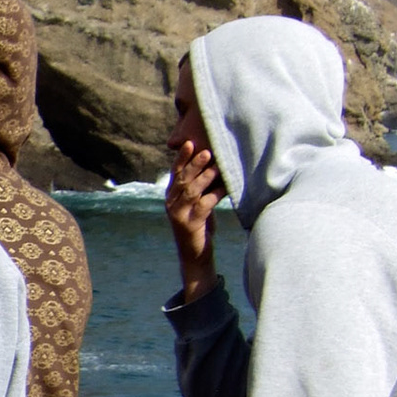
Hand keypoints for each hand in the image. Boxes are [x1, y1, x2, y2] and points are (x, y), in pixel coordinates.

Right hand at [166, 140, 222, 302]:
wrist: (195, 254)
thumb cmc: (200, 225)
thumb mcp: (197, 203)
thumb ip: (199, 187)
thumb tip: (214, 164)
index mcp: (171, 196)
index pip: (175, 172)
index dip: (181, 157)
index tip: (189, 143)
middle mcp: (171, 203)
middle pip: (182, 179)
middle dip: (194, 164)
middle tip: (207, 151)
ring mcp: (178, 214)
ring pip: (191, 191)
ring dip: (204, 178)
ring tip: (216, 166)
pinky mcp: (190, 225)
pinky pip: (203, 206)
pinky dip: (215, 195)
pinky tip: (225, 188)